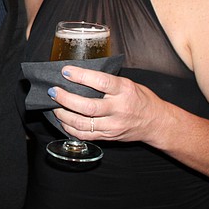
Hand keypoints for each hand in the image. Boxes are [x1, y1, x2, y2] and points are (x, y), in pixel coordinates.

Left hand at [49, 65, 164, 142]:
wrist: (155, 122)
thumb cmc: (140, 99)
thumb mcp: (127, 84)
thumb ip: (107, 81)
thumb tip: (79, 74)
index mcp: (124, 90)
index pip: (100, 82)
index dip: (81, 76)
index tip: (66, 71)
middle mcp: (118, 109)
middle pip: (87, 106)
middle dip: (65, 98)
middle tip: (53, 91)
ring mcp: (113, 126)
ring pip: (82, 123)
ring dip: (63, 114)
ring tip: (54, 106)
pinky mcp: (108, 137)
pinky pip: (84, 135)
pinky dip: (69, 127)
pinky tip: (63, 120)